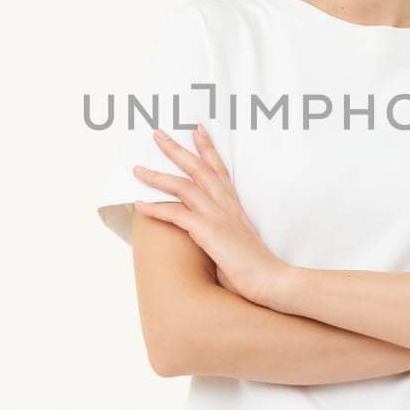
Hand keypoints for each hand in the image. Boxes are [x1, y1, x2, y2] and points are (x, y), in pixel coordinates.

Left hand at [132, 124, 291, 308]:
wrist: (272, 280)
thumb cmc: (255, 268)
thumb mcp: (236, 243)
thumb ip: (222, 235)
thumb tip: (209, 240)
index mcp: (234, 206)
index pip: (219, 169)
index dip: (207, 148)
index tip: (196, 129)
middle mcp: (226, 205)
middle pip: (198, 168)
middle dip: (176, 149)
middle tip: (157, 133)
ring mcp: (217, 216)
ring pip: (183, 185)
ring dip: (157, 176)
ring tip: (137, 169)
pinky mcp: (209, 231)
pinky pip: (176, 214)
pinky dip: (155, 208)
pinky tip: (139, 204)